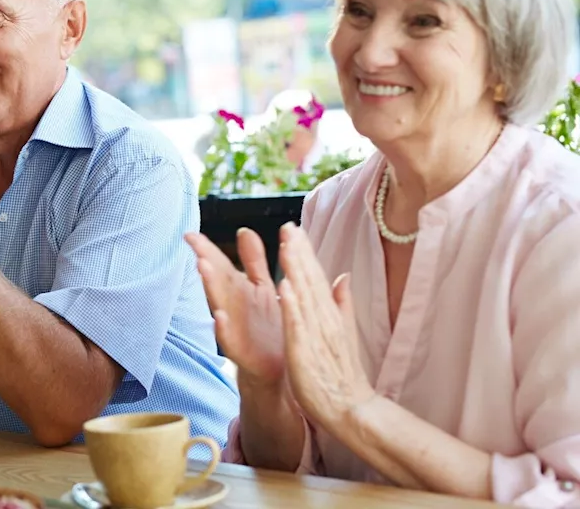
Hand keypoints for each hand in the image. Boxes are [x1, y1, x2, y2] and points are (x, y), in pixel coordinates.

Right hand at [186, 228, 285, 386]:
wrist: (277, 372)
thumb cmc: (268, 330)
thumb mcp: (262, 289)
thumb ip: (253, 261)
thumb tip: (244, 231)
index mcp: (240, 290)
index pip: (221, 265)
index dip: (207, 248)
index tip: (190, 234)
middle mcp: (233, 307)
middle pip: (217, 280)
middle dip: (206, 260)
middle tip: (193, 242)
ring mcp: (235, 329)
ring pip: (220, 304)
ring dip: (210, 286)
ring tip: (202, 266)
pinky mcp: (242, 353)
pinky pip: (230, 340)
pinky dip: (223, 329)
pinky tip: (218, 317)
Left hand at [276, 224, 375, 426]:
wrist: (352, 409)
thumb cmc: (342, 373)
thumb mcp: (343, 333)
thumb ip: (342, 303)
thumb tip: (343, 276)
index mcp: (329, 315)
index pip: (316, 278)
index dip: (304, 252)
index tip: (293, 228)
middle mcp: (324, 320)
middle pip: (311, 281)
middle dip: (299, 252)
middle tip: (288, 225)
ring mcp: (316, 335)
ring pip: (304, 297)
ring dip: (295, 270)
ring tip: (285, 245)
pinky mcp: (306, 353)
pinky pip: (298, 327)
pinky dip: (292, 307)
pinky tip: (283, 288)